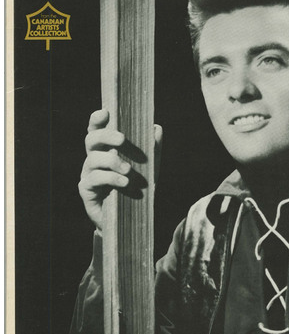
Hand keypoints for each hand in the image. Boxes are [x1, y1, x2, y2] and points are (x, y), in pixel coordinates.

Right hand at [78, 109, 162, 229]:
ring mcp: (88, 174)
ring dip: (112, 161)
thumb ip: (153, 150)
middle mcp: (94, 160)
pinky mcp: (87, 190)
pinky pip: (94, 179)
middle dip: (105, 136)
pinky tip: (125, 182)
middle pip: (91, 139)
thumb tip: (156, 127)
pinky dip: (111, 179)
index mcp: (106, 151)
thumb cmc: (137, 190)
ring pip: (92, 159)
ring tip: (129, 170)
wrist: (130, 221)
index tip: (105, 112)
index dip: (97, 120)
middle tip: (122, 139)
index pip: (97, 130)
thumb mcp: (149, 169)